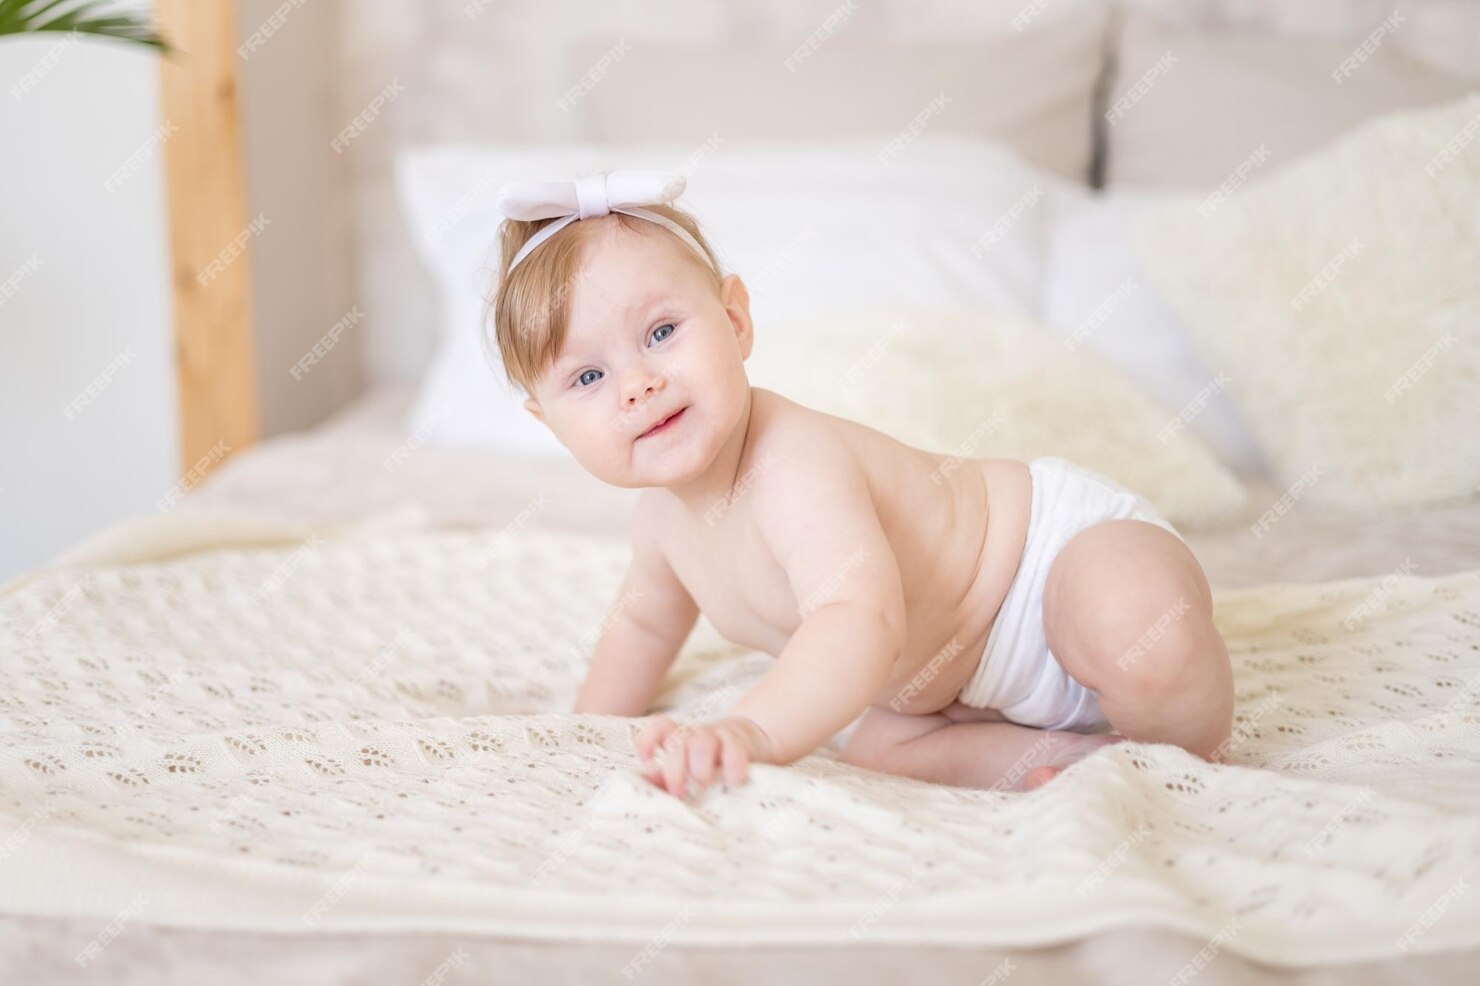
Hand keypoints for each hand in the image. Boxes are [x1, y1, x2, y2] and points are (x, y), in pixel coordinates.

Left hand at [634, 714, 774, 800]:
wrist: (753, 746)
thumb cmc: (713, 764)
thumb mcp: (687, 770)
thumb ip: (664, 778)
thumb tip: (640, 782)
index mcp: (681, 740)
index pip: (660, 727)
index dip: (648, 739)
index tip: (646, 758)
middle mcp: (697, 736)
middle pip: (678, 742)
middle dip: (675, 770)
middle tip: (680, 793)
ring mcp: (720, 737)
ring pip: (701, 742)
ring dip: (699, 766)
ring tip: (705, 783)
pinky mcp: (742, 746)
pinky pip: (734, 751)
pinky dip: (731, 767)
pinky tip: (732, 780)